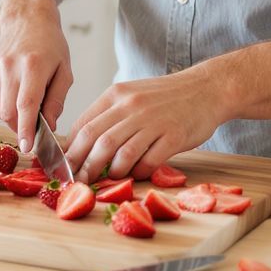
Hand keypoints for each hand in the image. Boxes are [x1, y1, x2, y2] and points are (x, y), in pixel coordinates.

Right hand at [0, 2, 72, 153]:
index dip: (27, 129)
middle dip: (21, 126)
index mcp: (33, 65)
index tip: (27, 147)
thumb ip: (57, 100)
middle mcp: (9, 67)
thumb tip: (50, 125)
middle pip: (9, 112)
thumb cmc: (50, 44)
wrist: (27, 19)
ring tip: (26, 100)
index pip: (26, 105)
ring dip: (13, 116)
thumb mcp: (64, 71)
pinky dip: (4, 105)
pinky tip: (15, 92)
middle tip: (35, 125)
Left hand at [64, 68, 222, 181]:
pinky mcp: (174, 136)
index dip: (70, 149)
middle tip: (78, 182)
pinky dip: (138, 172)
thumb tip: (81, 142)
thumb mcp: (131, 95)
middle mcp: (131, 106)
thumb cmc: (165, 97)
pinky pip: (148, 161)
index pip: (83, 124)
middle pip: (96, 140)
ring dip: (109, 172)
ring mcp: (153, 121)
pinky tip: (136, 174)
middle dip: (82, 166)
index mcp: (116, 94)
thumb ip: (109, 114)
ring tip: (107, 180)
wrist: (206, 89)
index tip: (65, 165)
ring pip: (120, 153)